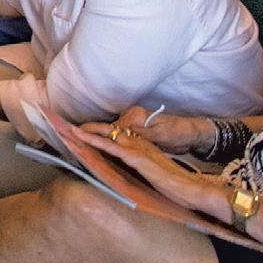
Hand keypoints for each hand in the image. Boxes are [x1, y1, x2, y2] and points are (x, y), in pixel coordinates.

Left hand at [70, 126, 233, 224]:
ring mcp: (138, 150)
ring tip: (61, 125)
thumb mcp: (151, 174)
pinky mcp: (139, 159)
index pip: (110, 136)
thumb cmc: (175, 187)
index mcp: (139, 147)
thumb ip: (136, 168)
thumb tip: (118, 169)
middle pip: (103, 132)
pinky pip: (113, 147)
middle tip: (57, 121)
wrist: (195, 192)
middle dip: (80, 127)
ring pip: (104, 136)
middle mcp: (137, 144)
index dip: (90, 131)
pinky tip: (81, 136)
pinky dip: (95, 140)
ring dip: (83, 131)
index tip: (70, 127)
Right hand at [87, 107, 218, 157]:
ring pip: (110, 133)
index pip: (109, 127)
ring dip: (96, 136)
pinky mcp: (139, 134)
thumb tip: (119, 133)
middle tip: (69, 134)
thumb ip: (140, 134)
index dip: (93, 131)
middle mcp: (132, 119)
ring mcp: (134, 126)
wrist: (193, 134)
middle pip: (106, 128)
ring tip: (78, 139)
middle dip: (89, 131)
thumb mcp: (162, 133)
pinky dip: (108, 140)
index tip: (77, 132)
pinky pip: (119, 137)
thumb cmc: (179, 132)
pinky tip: (100, 145)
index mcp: (135, 117)